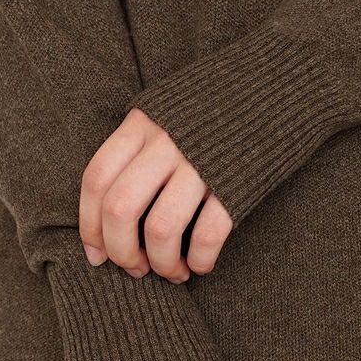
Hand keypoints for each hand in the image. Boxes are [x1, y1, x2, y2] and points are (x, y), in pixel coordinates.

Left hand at [79, 108, 232, 281]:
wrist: (271, 88)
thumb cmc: (208, 112)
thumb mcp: (163, 115)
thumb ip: (135, 151)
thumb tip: (106, 219)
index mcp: (142, 124)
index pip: (96, 180)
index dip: (89, 225)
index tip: (96, 254)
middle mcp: (165, 141)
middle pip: (120, 209)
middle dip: (121, 252)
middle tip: (135, 269)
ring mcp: (200, 162)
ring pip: (160, 229)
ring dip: (162, 263)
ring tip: (173, 271)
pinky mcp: (236, 182)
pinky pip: (207, 234)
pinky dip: (200, 260)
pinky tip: (200, 264)